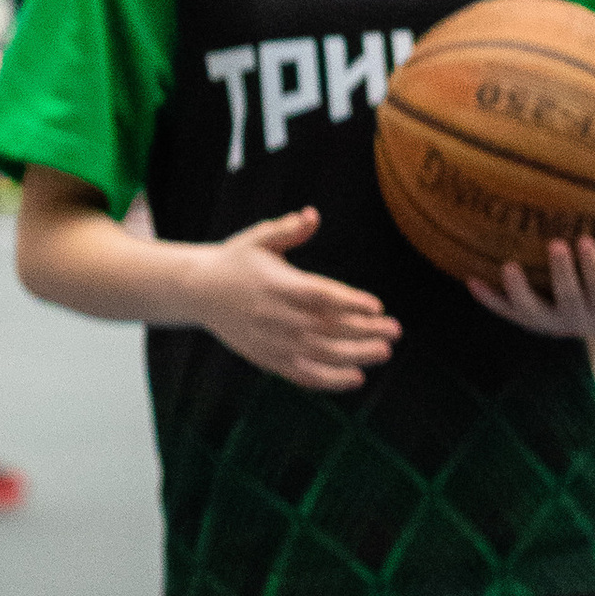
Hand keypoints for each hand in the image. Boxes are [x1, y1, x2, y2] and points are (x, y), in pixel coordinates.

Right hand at [189, 206, 400, 391]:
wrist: (200, 292)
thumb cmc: (236, 261)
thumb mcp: (258, 239)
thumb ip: (287, 230)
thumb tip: (312, 215)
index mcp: (277, 284)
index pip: (319, 296)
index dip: (349, 302)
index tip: (377, 305)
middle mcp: (276, 316)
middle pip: (327, 328)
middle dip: (364, 331)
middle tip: (394, 331)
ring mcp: (273, 341)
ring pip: (321, 354)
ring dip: (355, 355)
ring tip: (384, 352)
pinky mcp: (269, 359)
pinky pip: (304, 375)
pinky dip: (330, 380)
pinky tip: (356, 378)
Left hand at [471, 232, 594, 337]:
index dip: (594, 268)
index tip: (586, 240)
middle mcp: (578, 322)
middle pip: (568, 301)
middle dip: (562, 274)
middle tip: (555, 243)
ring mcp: (549, 323)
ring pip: (532, 314)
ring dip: (519, 292)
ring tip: (508, 266)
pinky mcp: (527, 319)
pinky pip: (506, 311)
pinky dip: (489, 299)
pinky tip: (470, 281)